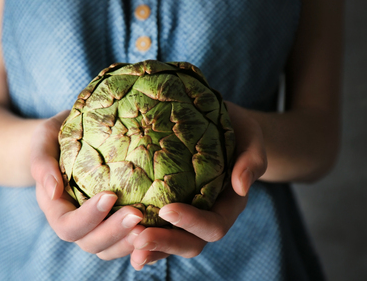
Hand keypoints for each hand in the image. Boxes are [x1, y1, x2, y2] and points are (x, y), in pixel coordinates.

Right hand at [30, 110, 144, 259]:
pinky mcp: (110, 221)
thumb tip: (53, 191)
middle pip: (90, 242)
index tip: (110, 195)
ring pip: (108, 248)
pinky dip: (138, 239)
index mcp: (55, 207)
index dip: (88, 217)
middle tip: (138, 215)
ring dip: (128, 243)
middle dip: (114, 232)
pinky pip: (122, 240)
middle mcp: (74, 221)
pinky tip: (157, 227)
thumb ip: (42, 164)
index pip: (67, 225)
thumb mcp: (44, 140)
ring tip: (150, 228)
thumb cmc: (53, 137)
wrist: (66, 139)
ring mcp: (93, 225)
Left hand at [129, 101, 267, 269]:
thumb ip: (252, 159)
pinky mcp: (171, 208)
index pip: (214, 225)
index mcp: (229, 205)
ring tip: (127, 243)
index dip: (192, 222)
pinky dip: (142, 236)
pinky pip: (159, 229)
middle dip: (166, 244)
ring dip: (150, 248)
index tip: (166, 209)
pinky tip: (122, 236)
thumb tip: (241, 186)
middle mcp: (208, 216)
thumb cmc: (237, 129)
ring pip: (172, 243)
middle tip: (138, 239)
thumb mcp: (250, 136)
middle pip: (191, 243)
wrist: (224, 127)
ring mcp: (189, 216)